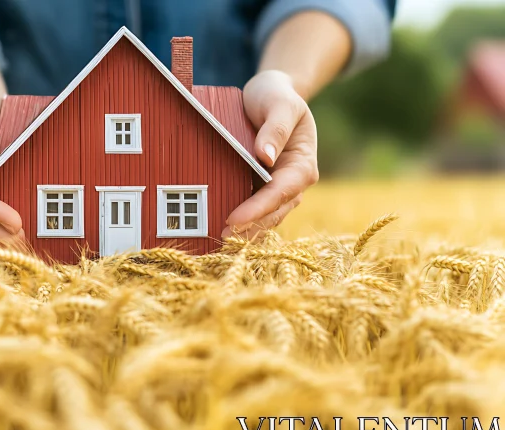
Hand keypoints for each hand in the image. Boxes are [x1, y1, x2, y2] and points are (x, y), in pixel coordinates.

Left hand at [222, 70, 318, 238]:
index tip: (234, 219)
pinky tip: (220, 233)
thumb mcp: (281, 104)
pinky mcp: (262, 192)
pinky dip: (241, 225)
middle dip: (249, 228)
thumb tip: (264, 156)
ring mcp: (278, 191)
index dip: (257, 208)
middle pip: (273, 213)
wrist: (271, 95)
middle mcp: (293, 184)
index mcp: (302, 165)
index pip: (280, 192)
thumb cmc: (276, 97)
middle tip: (221, 238)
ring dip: (244, 233)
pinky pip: (254, 213)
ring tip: (218, 243)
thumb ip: (275, 128)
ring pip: (264, 219)